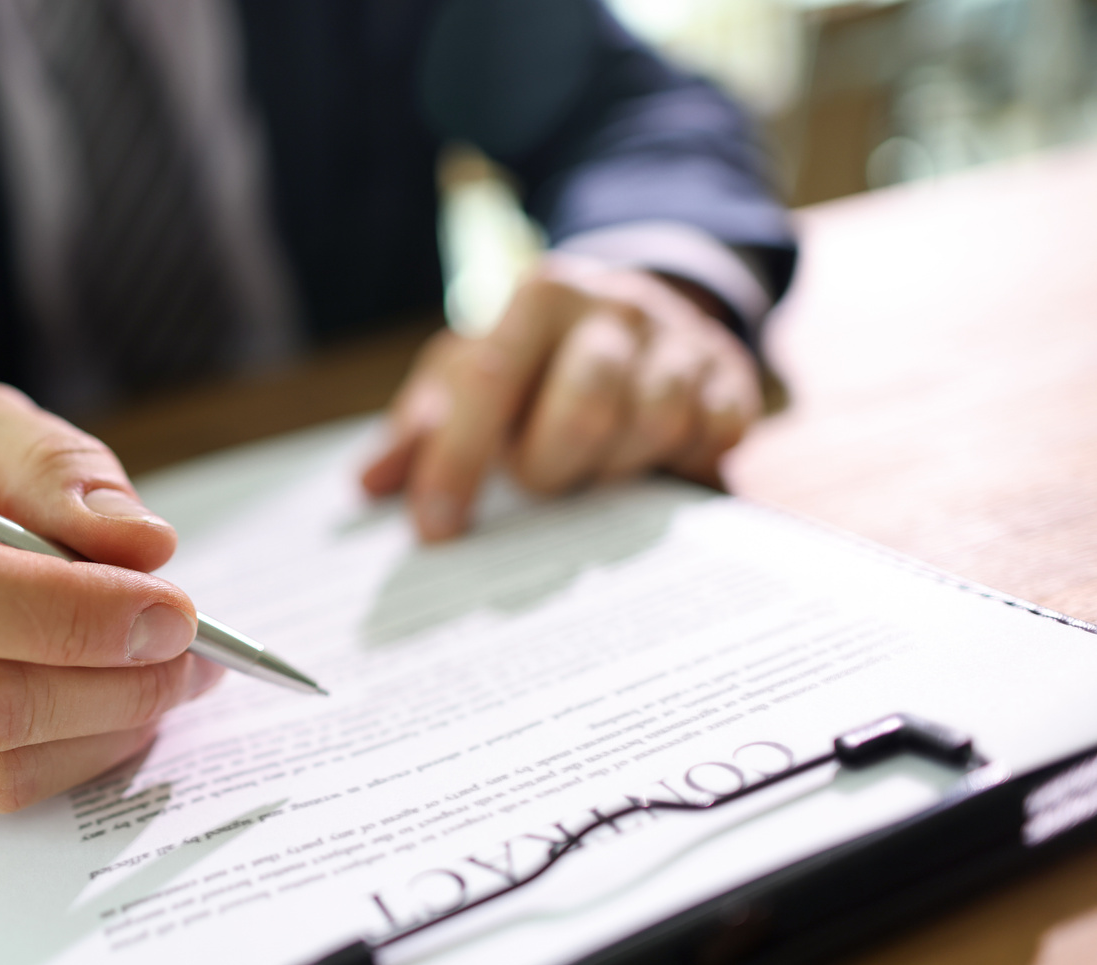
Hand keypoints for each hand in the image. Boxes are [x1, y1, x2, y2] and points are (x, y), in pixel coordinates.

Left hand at [361, 256, 762, 539]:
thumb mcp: (467, 372)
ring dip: (611, 474)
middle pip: (585, 407)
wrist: (632, 308)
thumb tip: (369, 485)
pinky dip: (674, 471)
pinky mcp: (732, 382)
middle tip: (535, 484)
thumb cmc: (530, 360)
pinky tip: (647, 470)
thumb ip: (417, 428)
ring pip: (654, 428)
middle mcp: (617, 307)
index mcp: (541, 296)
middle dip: (549, 469)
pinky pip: (710, 444)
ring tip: (589, 474)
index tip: (436, 532)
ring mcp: (682, 341)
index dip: (457, 464)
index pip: (488, 384)